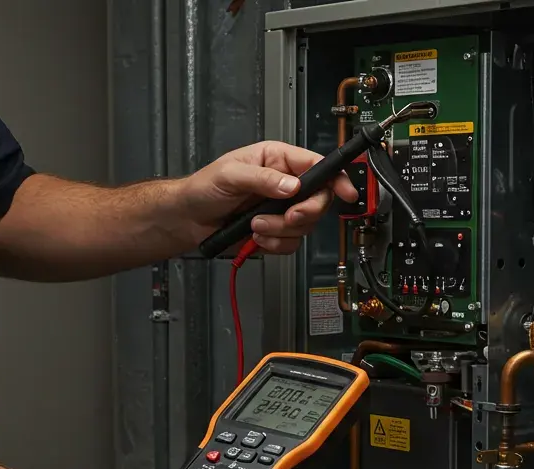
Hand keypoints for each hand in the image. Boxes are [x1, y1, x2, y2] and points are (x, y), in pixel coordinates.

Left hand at [169, 140, 359, 254]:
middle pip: (318, 199)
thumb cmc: (204, 188)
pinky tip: (256, 236)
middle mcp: (285, 183)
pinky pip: (291, 243)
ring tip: (255, 225)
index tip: (345, 192)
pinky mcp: (276, 231)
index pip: (316, 166)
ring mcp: (282, 209)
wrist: (189, 220)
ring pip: (305, 225)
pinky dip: (274, 244)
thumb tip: (292, 186)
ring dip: (280, 230)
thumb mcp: (230, 175)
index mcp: (277, 159)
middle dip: (303, 213)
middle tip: (288, 218)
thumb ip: (263, 179)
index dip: (335, 179)